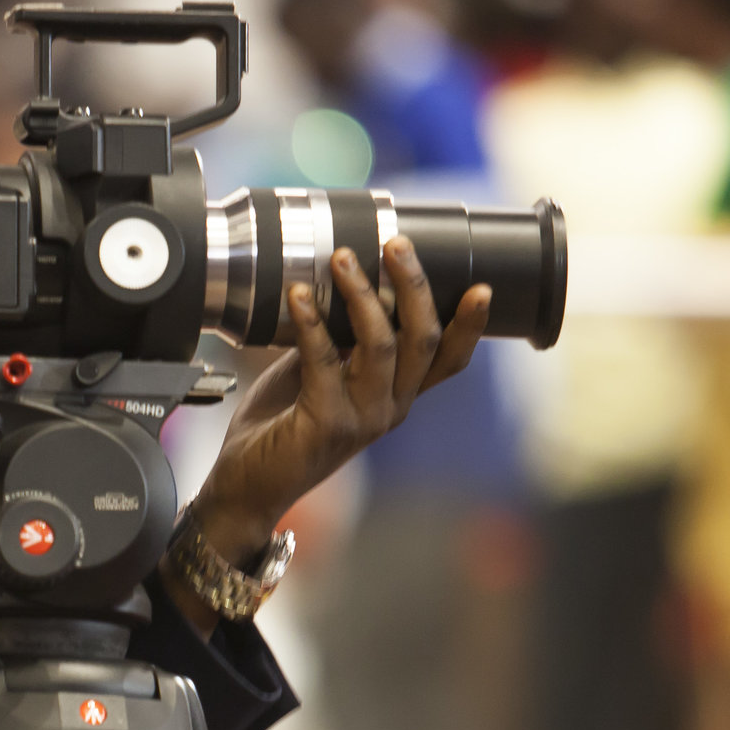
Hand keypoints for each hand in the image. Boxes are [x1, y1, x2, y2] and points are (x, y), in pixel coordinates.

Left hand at [162, 237, 489, 633]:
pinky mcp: (329, 423)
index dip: (470, 326)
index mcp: (397, 395)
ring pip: (379, 344)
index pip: (448, 361)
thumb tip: (344, 282)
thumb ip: (338, 337)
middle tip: (395, 244)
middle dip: (413, 286)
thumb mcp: (318, 372)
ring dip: (360, 294)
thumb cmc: (281, 425)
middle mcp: (390, 408)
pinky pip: (324, 360)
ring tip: (341, 259)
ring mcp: (364, 418)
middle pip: (422, 339)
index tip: (482, 287)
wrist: (247, 484)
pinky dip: (311, 321)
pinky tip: (299, 295)